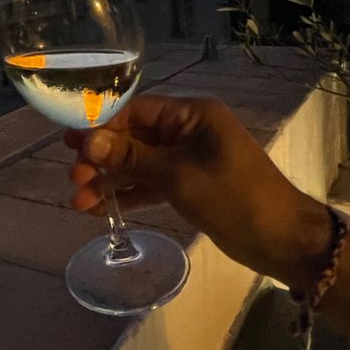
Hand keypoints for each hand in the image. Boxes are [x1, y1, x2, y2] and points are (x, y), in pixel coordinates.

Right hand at [67, 94, 331, 294]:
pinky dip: (127, 194)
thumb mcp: (177, 175)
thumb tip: (87, 141)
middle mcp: (187, 131)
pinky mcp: (187, 185)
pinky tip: (99, 208)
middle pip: (133, 137)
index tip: (70, 141)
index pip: (136, 110)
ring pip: (138, 163)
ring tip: (79, 200)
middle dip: (101, 157)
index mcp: (191, 114)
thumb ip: (131, 158)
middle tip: (73, 175)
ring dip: (109, 180)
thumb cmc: (232, 195)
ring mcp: (187, 159)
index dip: (101, 125)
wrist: (279, 239)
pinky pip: (149, 184)